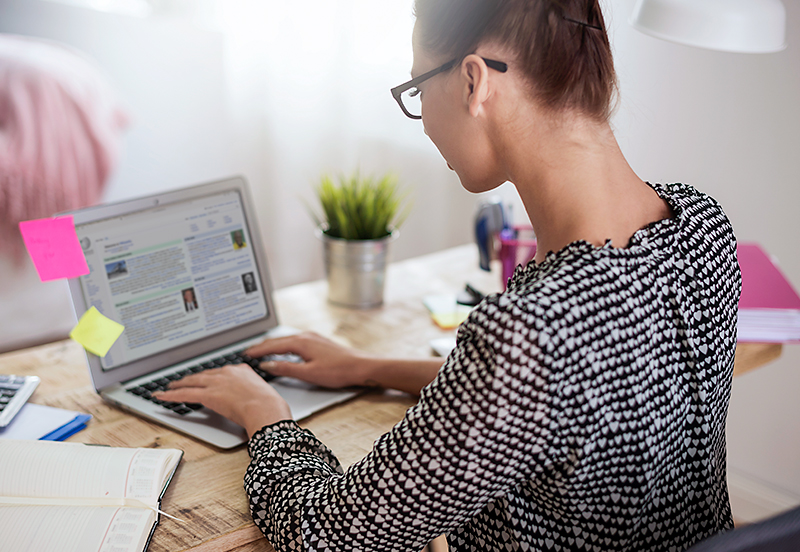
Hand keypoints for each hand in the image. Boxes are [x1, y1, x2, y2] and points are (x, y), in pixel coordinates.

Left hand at [153, 364, 290, 437]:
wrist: (266, 409)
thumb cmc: (270, 406)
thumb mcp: (264, 394)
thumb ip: (254, 394)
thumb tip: (253, 402)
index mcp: (242, 370)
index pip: (221, 372)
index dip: (210, 377)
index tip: (206, 380)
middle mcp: (228, 372)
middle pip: (204, 375)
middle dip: (191, 378)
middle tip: (181, 381)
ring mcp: (217, 382)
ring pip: (192, 382)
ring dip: (179, 385)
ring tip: (170, 387)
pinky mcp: (208, 395)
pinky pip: (185, 394)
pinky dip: (171, 395)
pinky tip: (162, 396)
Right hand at [245, 332, 372, 388]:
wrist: (360, 366)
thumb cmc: (338, 371)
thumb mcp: (308, 374)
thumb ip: (286, 368)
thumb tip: (267, 364)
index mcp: (301, 342)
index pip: (272, 345)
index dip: (257, 350)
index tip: (245, 353)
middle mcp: (305, 336)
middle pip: (278, 340)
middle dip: (262, 345)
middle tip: (248, 352)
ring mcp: (313, 337)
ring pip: (286, 339)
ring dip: (272, 344)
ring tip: (261, 350)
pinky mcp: (318, 341)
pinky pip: (295, 340)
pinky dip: (284, 344)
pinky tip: (284, 350)